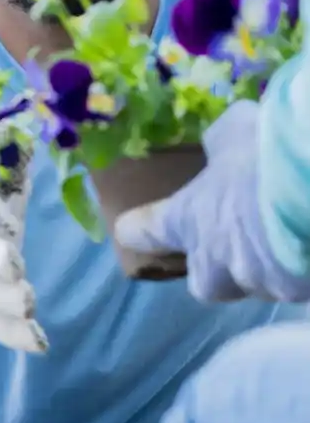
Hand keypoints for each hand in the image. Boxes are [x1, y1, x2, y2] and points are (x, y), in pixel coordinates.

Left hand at [115, 101, 309, 302]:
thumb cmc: (267, 154)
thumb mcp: (236, 131)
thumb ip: (220, 143)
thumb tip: (218, 144)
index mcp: (187, 220)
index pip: (144, 232)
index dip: (140, 230)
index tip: (131, 229)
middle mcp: (217, 261)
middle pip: (208, 284)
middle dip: (222, 271)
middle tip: (241, 245)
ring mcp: (262, 282)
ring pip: (263, 285)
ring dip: (273, 266)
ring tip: (293, 233)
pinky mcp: (302, 291)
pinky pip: (300, 284)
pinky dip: (306, 268)